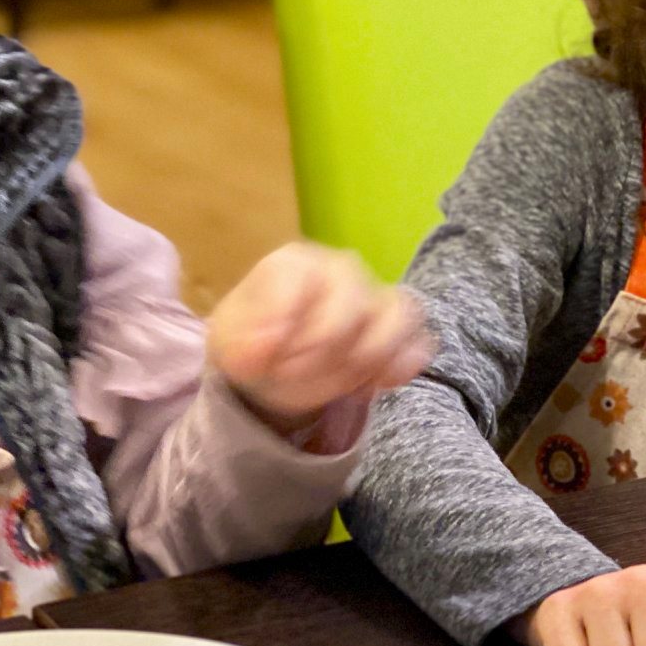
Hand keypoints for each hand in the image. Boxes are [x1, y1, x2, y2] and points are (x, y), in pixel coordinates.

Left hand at [209, 243, 431, 432]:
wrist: (276, 360)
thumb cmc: (253, 339)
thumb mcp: (228, 342)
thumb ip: (242, 344)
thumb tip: (263, 349)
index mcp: (295, 262)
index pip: (300, 284)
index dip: (283, 328)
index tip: (266, 357)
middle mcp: (342, 268)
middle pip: (351, 305)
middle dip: (320, 353)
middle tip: (294, 374)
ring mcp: (376, 293)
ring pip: (395, 318)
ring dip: (363, 361)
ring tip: (333, 380)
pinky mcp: (400, 325)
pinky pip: (417, 340)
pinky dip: (397, 366)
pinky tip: (373, 384)